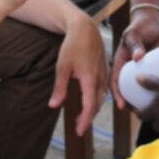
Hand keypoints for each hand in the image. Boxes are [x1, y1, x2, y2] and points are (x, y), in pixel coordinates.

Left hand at [48, 14, 108, 135]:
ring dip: (92, 108)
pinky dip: (97, 98)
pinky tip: (90, 100)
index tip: (78, 131)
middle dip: (88, 118)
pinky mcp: (105, 69)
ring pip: (101, 97)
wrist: (85, 28)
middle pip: (97, 104)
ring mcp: (104, 73)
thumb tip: (53, 106)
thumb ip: (59, 87)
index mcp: (90, 79)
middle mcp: (100, 78)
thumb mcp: (62, 66)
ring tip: (81, 116)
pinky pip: (104, 89)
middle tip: (77, 128)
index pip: (90, 106)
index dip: (84, 120)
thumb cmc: (72, 45)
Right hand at [110, 8, 158, 109]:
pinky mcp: (151, 68)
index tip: (122, 105)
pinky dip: (154, 90)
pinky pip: (151, 81)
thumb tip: (137, 58)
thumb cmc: (140, 26)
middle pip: (126, 87)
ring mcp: (140, 68)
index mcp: (121, 61)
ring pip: (139, 87)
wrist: (154, 21)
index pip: (115, 80)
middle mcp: (129, 67)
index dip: (117, 93)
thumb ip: (136, 45)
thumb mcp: (134, 34)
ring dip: (140, 98)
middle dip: (129, 101)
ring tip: (147, 110)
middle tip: (136, 112)